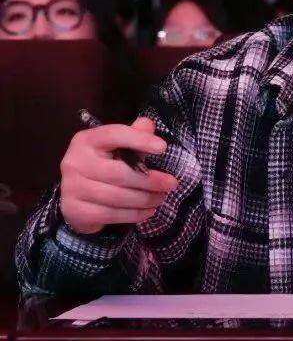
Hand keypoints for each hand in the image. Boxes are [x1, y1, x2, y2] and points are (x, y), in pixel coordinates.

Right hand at [58, 117, 178, 234]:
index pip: (113, 135)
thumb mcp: (117, 147)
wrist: (77, 195)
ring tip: (161, 198)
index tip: (162, 147)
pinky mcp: (75, 210)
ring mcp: (72, 188)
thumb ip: (134, 134)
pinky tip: (149, 211)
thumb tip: (148, 125)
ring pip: (117, 197)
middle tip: (171, 184)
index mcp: (86, 141)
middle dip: (150, 180)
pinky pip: (112, 214)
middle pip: (119, 173)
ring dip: (146, 199)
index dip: (138, 139)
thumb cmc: (104, 165)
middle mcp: (75, 162)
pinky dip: (135, 214)